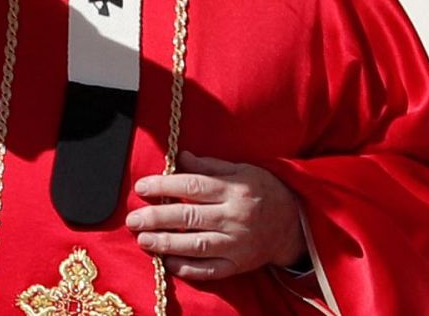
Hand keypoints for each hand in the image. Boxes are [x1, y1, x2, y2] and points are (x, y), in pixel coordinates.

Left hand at [125, 151, 306, 280]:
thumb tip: (181, 157)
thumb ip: (211, 165)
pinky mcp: (239, 264)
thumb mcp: (243, 170)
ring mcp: (237, 243)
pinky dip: (188, 268)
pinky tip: (168, 262)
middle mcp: (235, 217)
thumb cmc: (264, 191)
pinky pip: (210, 270)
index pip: (193, 186)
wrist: (295, 224)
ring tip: (143, 240)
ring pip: (197, 246)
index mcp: (234, 189)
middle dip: (157, 218)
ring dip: (167, 244)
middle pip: (190, 218)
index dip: (164, 186)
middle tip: (133, 219)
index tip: (141, 187)